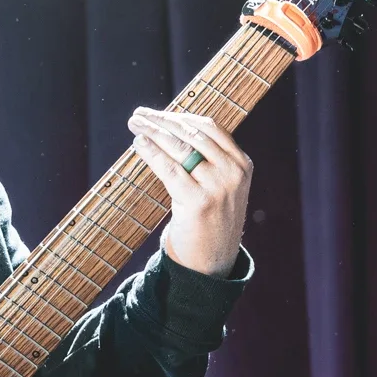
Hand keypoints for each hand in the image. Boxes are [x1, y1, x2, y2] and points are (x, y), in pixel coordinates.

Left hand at [128, 107, 251, 276]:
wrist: (212, 263)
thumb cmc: (209, 221)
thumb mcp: (220, 186)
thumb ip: (207, 160)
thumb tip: (170, 129)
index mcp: (242, 164)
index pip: (209, 128)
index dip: (179, 117)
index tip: (157, 114)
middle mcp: (234, 172)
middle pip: (192, 134)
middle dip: (162, 121)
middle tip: (138, 115)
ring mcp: (219, 187)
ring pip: (180, 148)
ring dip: (153, 132)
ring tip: (134, 125)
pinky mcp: (199, 202)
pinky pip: (170, 169)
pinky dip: (152, 153)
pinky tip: (139, 144)